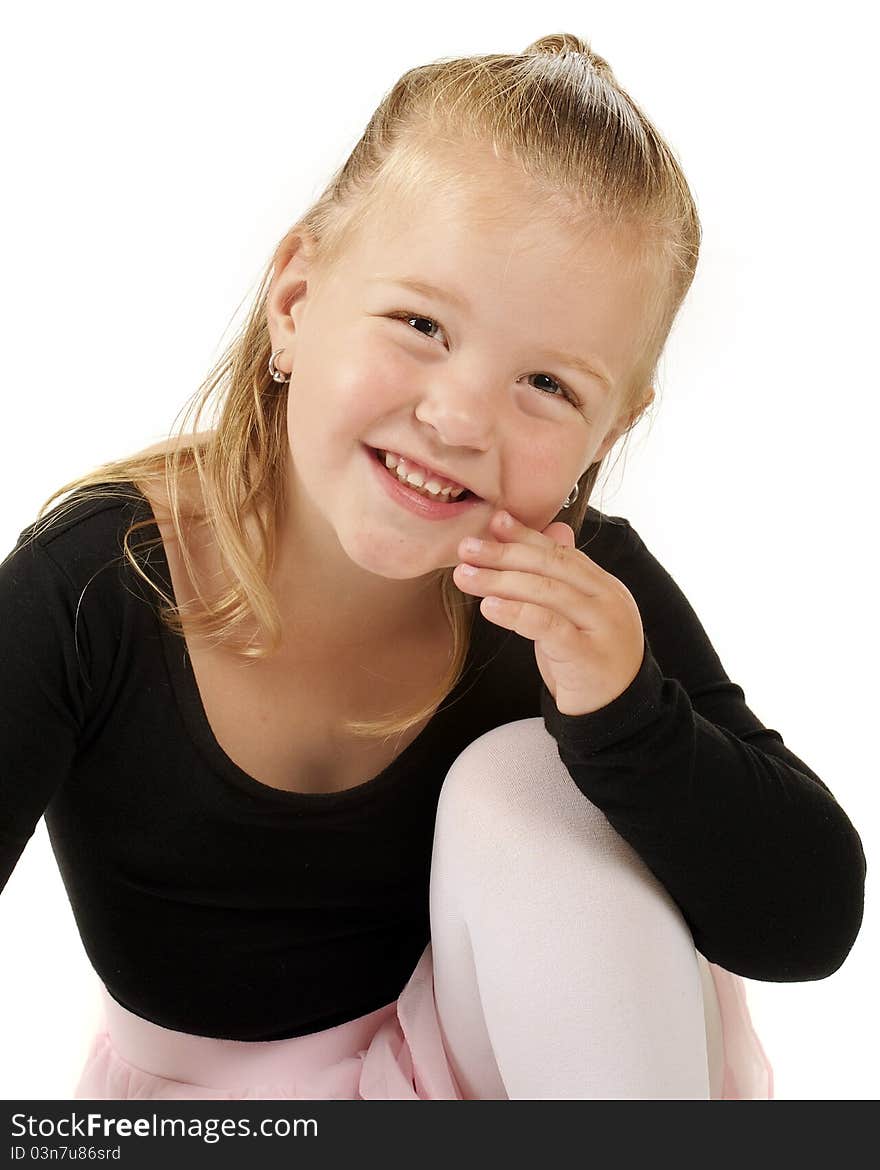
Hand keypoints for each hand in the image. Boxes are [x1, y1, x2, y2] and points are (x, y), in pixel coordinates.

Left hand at [454, 509, 644, 715]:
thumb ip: (564, 578)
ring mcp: (602, 626)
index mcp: (605, 586)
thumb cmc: (588, 662)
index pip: (561, 553)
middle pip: (551, 567)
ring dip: (500, 581)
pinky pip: (548, 626)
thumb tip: (555, 530)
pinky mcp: (588, 656)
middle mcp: (608, 600)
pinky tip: (488, 608)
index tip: (493, 522)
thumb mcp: (578, 617)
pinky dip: (516, 613)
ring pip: (547, 592)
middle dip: (505, 554)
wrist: (617, 715)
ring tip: (465, 576)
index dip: (525, 536)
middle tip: (466, 548)